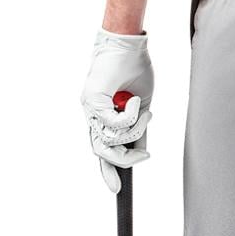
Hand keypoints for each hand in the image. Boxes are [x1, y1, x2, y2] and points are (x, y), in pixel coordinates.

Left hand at [81, 29, 154, 192]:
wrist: (130, 45)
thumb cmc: (136, 70)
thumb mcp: (142, 109)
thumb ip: (138, 130)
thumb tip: (141, 152)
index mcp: (102, 117)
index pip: (102, 149)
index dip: (108, 170)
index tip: (116, 190)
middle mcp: (92, 114)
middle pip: (102, 151)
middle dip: (125, 159)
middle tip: (145, 155)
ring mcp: (89, 107)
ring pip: (110, 140)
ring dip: (134, 131)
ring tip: (145, 113)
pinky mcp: (91, 99)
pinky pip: (113, 124)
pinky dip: (132, 116)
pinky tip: (136, 101)